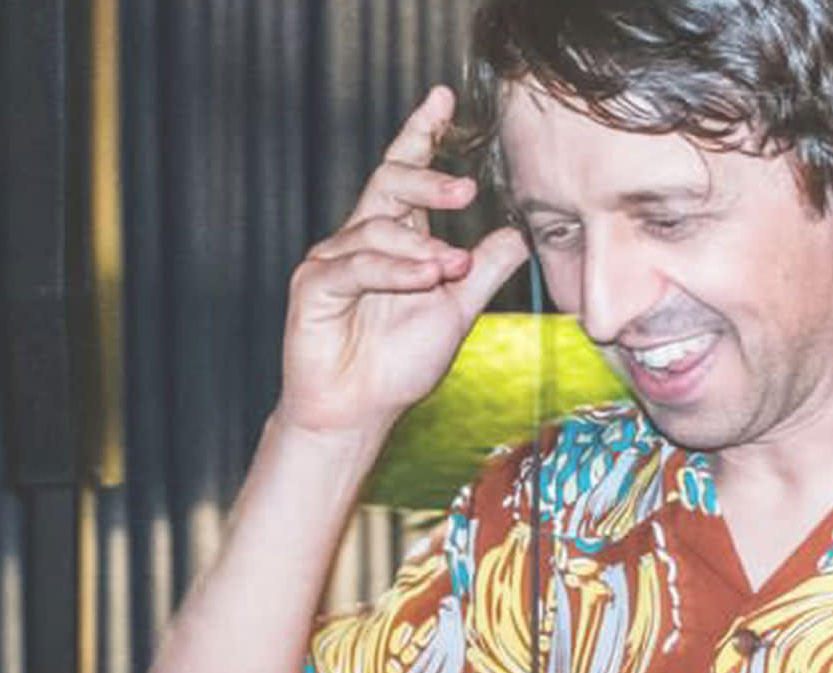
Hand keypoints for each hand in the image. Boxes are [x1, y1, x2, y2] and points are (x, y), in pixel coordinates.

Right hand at [279, 85, 529, 440]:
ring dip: (421, 247)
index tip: (444, 98)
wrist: (358, 414)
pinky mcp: (312, 288)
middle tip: (468, 189)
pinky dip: (393, 271)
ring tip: (451, 269)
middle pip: (387, 184)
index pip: (405, 173)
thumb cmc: (398, 365)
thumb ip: (484, 269)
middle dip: (427, 179)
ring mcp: (331, 262)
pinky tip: (424, 279)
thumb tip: (520, 232)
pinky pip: (355, 268)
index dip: (421, 134)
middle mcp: (359, 240)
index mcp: (392, 238)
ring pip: (377, 231)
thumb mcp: (456, 310)